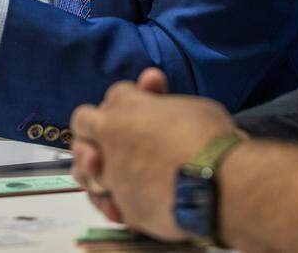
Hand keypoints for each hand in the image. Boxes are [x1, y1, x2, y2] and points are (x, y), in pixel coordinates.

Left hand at [70, 68, 236, 240]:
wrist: (217, 183)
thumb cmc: (210, 139)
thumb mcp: (191, 105)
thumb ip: (163, 101)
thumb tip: (154, 92)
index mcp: (127, 106)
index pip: (114, 95)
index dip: (130, 101)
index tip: (146, 108)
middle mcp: (109, 136)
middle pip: (83, 122)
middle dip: (94, 127)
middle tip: (114, 136)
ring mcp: (111, 172)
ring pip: (81, 166)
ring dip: (90, 166)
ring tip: (108, 170)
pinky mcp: (120, 205)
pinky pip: (102, 202)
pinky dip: (109, 201)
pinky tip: (121, 201)